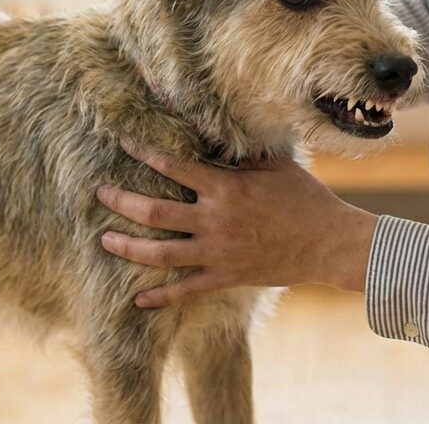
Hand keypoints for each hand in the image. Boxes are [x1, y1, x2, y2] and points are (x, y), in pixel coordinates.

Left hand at [96, 139, 378, 308]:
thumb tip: (215, 130)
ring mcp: (218, 252)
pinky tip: (137, 299)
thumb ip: (240, 153)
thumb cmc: (305, 198)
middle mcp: (214, 220)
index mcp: (225, 187)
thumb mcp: (274, 165)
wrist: (328, 242)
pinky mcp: (226, 277)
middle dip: (122, 201)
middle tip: (100, 193)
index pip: (174, 166)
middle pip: (154, 212)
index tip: (123, 143)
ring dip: (128, 247)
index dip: (144, 153)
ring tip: (105, 240)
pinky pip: (185, 291)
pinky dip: (159, 297)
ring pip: (160, 253)